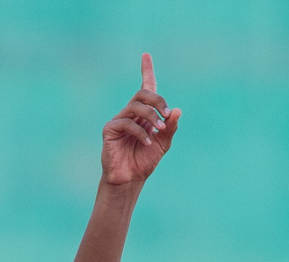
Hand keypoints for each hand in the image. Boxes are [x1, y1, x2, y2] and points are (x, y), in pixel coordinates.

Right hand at [101, 53, 181, 187]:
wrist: (130, 179)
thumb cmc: (144, 161)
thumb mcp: (163, 144)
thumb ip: (170, 128)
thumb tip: (178, 110)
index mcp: (143, 114)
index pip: (145, 88)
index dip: (146, 71)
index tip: (146, 55)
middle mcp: (130, 113)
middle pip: (142, 94)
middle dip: (157, 101)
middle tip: (167, 115)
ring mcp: (119, 120)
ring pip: (135, 106)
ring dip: (151, 116)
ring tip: (160, 130)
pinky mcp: (110, 130)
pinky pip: (126, 123)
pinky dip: (141, 132)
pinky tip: (148, 143)